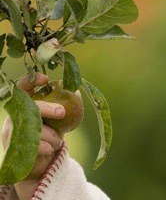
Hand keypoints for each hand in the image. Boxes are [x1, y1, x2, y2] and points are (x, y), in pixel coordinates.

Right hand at [0, 73, 64, 198]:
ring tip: (57, 141)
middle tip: (62, 112)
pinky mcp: (16, 148)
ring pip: (36, 128)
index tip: (46, 79)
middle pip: (29, 107)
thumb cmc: (51, 135)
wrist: (43, 162)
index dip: (31, 80)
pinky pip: (37, 145)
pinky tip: (51, 149)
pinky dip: (50, 147)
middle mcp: (14, 116)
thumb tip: (77, 90)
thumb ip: (65, 104)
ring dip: (53, 136)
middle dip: (47, 108)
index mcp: (24, 105)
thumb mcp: (59, 119)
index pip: (22, 87)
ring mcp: (12, 132)